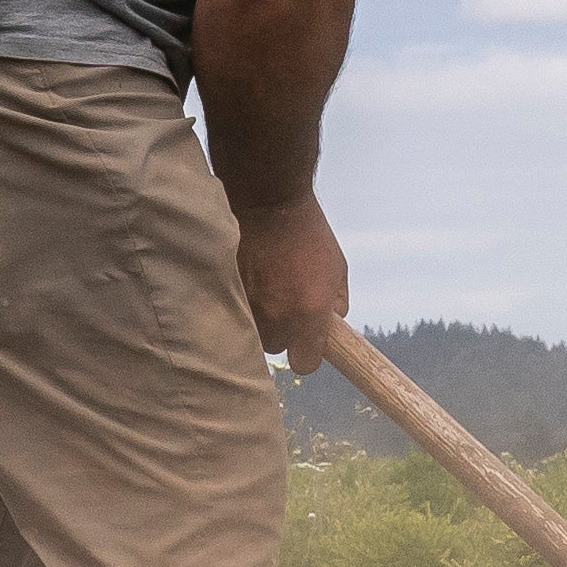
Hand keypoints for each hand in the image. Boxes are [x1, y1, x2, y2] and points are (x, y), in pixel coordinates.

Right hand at [238, 193, 349, 372]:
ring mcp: (250, 307)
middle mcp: (278, 316)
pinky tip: (251, 282)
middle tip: (285, 307)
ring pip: (254, 333)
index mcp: (310, 313)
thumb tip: (331, 323)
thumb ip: (337, 304)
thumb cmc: (309, 233)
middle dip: (282, 332)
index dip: (306, 354)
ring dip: (261, 320)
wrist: (268, 202)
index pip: (305, 364)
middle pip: (276, 348)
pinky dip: (243, 303)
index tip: (306, 341)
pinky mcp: (228, 294)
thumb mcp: (338, 268)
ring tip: (266, 293)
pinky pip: (236, 313)